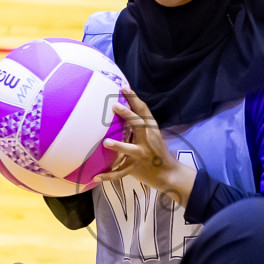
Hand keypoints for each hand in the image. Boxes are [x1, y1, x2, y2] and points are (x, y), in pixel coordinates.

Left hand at [96, 88, 195, 205]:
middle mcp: (148, 140)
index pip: (143, 111)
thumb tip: (122, 107)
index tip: (124, 87)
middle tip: (114, 106)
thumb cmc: (156, 150)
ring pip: (130, 150)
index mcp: (151, 129)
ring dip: (119, 146)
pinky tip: (95, 176)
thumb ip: (140, 124)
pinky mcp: (135, 168)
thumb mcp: (152, 134)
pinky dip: (108, 176)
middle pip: (138, 125)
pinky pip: (120, 173)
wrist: (168, 173)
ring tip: (106, 142)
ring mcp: (141, 155)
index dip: (134, 98)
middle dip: (128, 115)